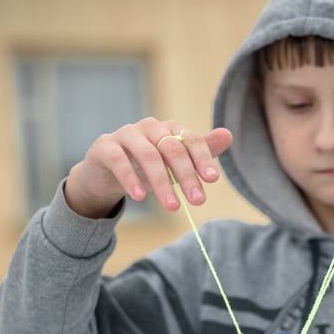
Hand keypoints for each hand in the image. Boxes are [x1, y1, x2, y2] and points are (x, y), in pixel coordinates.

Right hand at [65, 117, 232, 217]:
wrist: (107, 173)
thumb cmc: (146, 167)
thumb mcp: (174, 164)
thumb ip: (200, 151)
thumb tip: (228, 135)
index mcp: (169, 129)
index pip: (190, 140)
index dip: (202, 158)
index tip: (212, 179)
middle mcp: (149, 127)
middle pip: (171, 148)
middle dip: (186, 175)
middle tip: (198, 201)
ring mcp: (126, 134)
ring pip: (147, 154)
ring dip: (162, 182)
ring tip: (173, 206)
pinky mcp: (104, 147)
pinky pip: (119, 160)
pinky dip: (130, 178)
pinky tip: (140, 197)